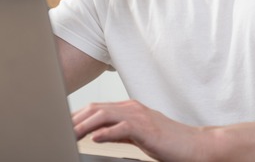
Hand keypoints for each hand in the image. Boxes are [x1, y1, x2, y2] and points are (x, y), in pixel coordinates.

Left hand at [72, 100, 208, 161]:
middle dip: (74, 119)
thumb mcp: (139, 135)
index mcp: (129, 109)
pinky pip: (122, 128)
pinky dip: (106, 132)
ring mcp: (140, 116)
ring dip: (84, 125)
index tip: (61, 126)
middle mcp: (132, 108)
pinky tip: (94, 138)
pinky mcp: (147, 128)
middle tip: (58, 130)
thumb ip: (119, 131)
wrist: (196, 146)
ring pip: (104, 115)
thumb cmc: (170, 142)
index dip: (77, 116)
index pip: (96, 109)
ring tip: (69, 135)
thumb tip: (96, 135)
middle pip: (95, 109)